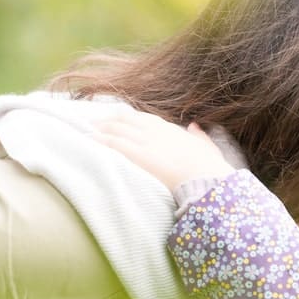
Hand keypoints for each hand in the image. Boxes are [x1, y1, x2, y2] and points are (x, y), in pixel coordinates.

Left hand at [94, 111, 234, 192]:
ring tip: (89, 130)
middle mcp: (156, 131)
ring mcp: (146, 141)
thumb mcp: (208, 148)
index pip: (145, 119)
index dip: (130, 118)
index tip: (120, 119)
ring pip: (117, 129)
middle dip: (110, 120)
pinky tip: (91, 140)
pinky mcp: (138, 154)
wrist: (205, 179)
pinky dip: (101, 140)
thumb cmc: (209, 167)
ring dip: (102, 128)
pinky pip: (114, 142)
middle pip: (127, 120)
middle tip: (96, 123)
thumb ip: (200, 136)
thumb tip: (194, 126)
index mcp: (172, 130)